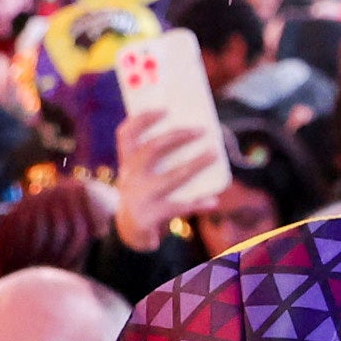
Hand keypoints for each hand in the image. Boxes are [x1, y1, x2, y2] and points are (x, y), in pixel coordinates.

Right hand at [113, 94, 231, 243]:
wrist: (130, 231)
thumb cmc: (145, 191)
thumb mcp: (144, 173)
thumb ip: (159, 156)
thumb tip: (197, 135)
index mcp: (126, 162)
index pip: (126, 134)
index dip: (142, 119)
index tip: (164, 109)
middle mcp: (129, 176)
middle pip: (151, 149)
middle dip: (177, 136)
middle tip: (201, 130)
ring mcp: (138, 197)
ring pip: (170, 177)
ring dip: (195, 164)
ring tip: (214, 154)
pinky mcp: (148, 217)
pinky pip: (178, 206)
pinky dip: (197, 203)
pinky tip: (212, 199)